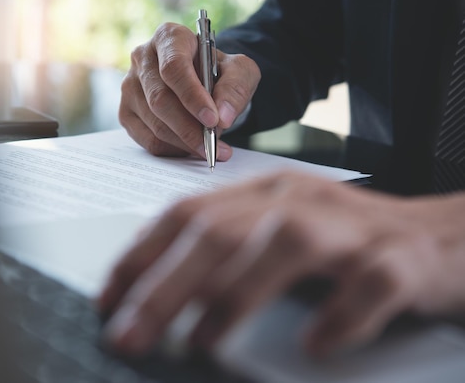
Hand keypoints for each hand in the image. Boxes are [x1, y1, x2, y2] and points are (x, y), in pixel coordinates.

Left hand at [98, 171, 464, 356]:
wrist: (445, 238)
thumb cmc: (350, 242)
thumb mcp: (280, 234)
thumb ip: (228, 253)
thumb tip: (156, 297)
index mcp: (265, 194)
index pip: (187, 213)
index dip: (141, 255)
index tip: (108, 298)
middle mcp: (300, 201)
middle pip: (220, 232)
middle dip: (166, 285)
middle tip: (129, 334)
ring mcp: (351, 227)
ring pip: (284, 247)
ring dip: (234, 296)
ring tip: (201, 342)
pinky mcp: (400, 260)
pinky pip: (368, 285)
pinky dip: (340, 315)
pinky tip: (316, 344)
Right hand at [119, 23, 259, 159]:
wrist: (202, 81)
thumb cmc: (218, 72)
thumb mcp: (240, 71)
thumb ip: (236, 88)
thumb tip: (223, 117)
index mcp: (169, 37)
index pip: (174, 67)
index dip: (192, 96)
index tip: (213, 120)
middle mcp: (142, 57)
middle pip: (160, 99)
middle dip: (189, 127)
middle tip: (214, 144)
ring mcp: (129, 86)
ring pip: (154, 122)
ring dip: (184, 142)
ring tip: (210, 148)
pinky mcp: (126, 112)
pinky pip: (147, 139)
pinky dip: (172, 149)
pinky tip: (191, 149)